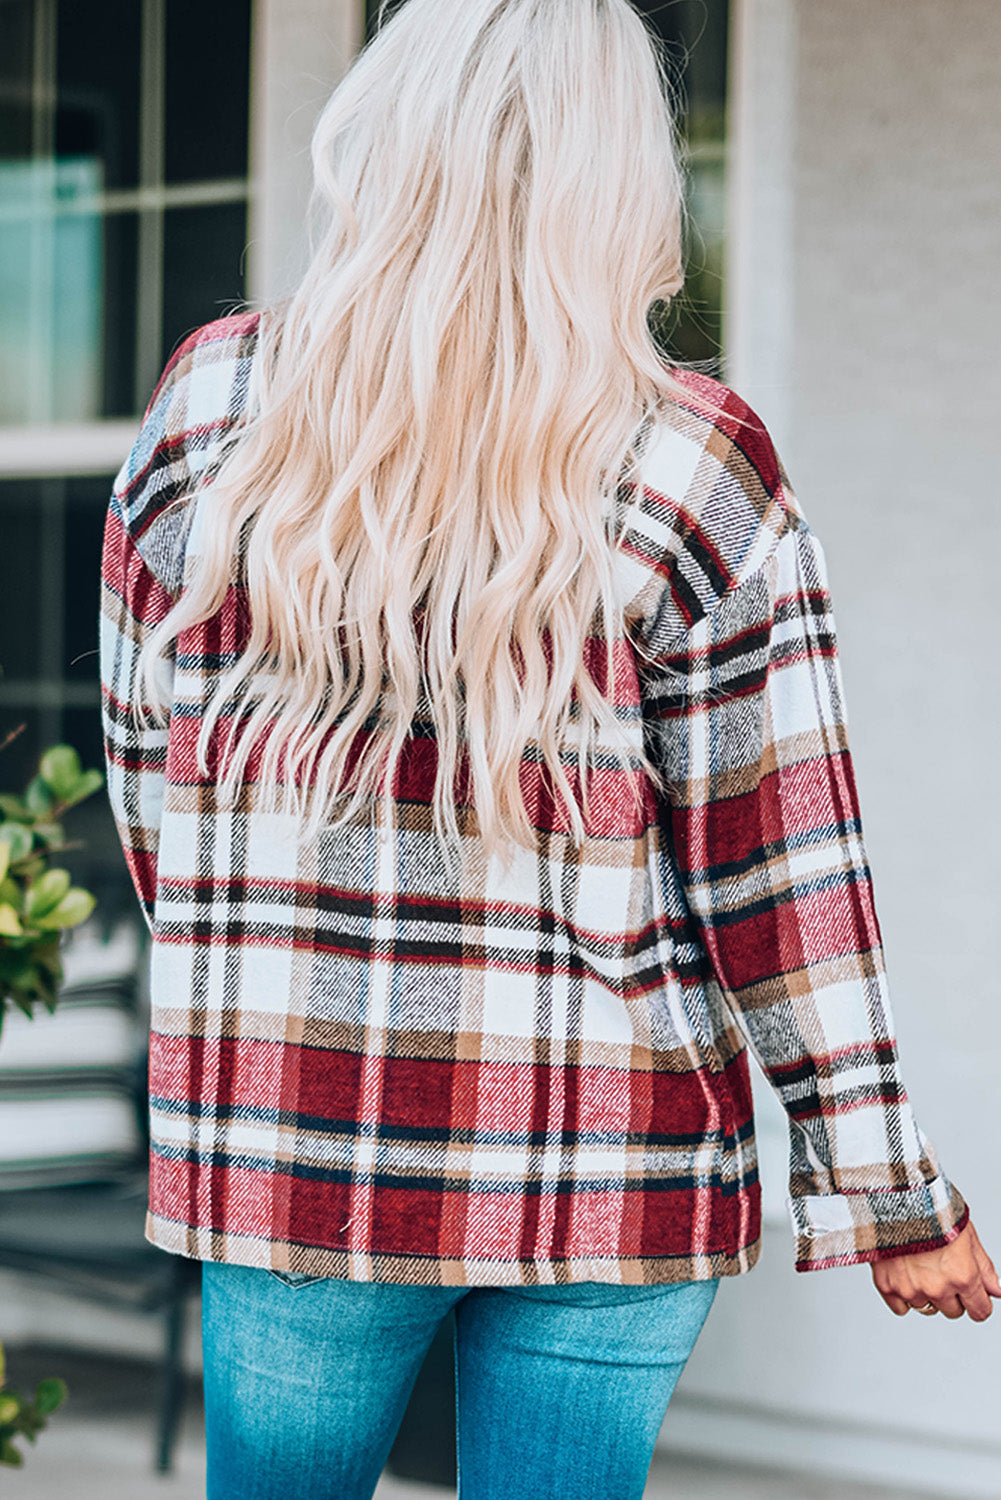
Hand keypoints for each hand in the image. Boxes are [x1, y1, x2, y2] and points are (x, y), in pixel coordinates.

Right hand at [870, 1222, 1000, 1321]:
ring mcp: (911, 1289)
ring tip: (920, 1266)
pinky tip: (904, 1273)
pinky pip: (901, 1308)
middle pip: (953, 1312)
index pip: (980, 1311)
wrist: (894, 1195)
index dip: (978, 1302)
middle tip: (941, 1269)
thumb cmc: (932, 1209)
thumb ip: (984, 1268)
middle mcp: (938, 1287)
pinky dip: (903, 1295)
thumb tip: (996, 1291)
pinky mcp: (887, 1286)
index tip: (972, 1295)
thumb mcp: (967, 1234)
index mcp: (963, 1276)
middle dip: (951, 1295)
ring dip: (927, 1294)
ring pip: (927, 1309)